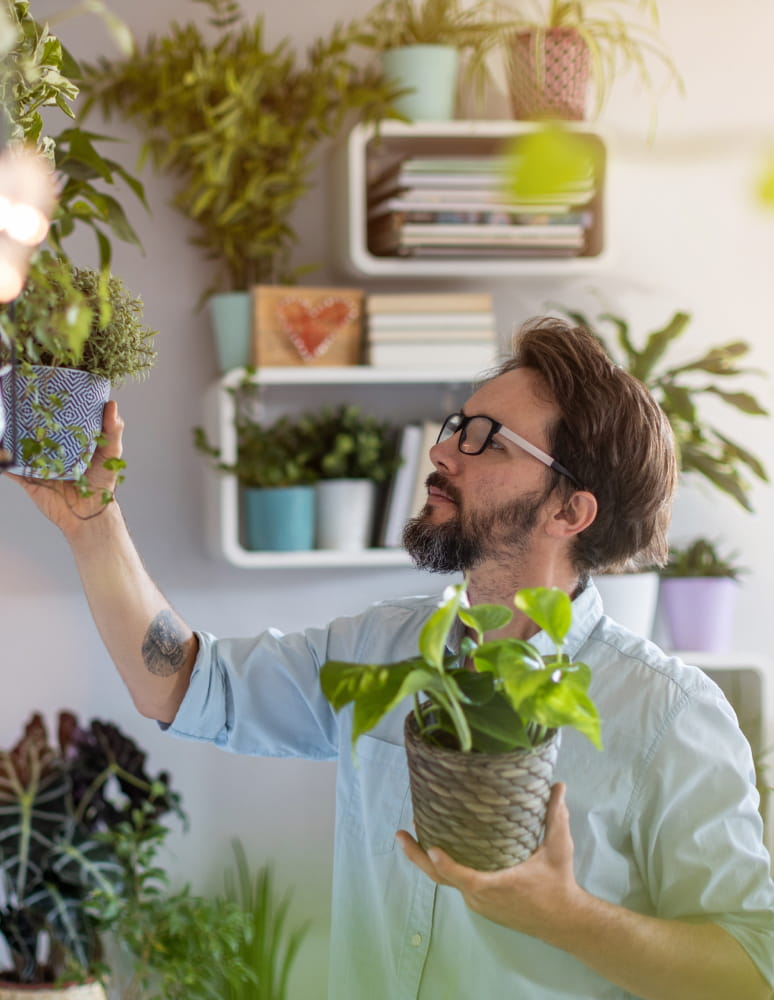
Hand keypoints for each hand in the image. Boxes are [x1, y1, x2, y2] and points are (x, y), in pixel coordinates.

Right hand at [5, 400, 125, 532]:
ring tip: (3, 417)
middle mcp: (51, 447)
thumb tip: (112, 405)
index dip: (52, 401)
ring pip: (18, 443)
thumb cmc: (102, 483)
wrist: (88, 514)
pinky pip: (9, 466)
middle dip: (24, 414)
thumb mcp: (110, 454)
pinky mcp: (27, 477)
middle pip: (34, 427)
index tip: (45, 381)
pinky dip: (1, 458)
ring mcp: (37, 461)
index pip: (58, 416)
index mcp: (69, 438)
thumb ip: (112, 431)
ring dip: (8, 432)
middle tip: (18, 397)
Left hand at [396, 783, 581, 940]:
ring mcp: (478, 903)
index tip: (430, 847)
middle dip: (418, 855)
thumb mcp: (559, 849)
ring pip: (446, 880)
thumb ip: (555, 816)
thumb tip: (558, 784)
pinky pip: (455, 883)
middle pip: (442, 878)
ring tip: (415, 831)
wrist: (563, 921)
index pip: (463, 877)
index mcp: (495, 885)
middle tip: (401, 833)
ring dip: (428, 859)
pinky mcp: (480, 904)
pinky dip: (443, 866)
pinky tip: (439, 847)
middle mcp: (480, 898)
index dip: (446, 864)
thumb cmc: (557, 884)